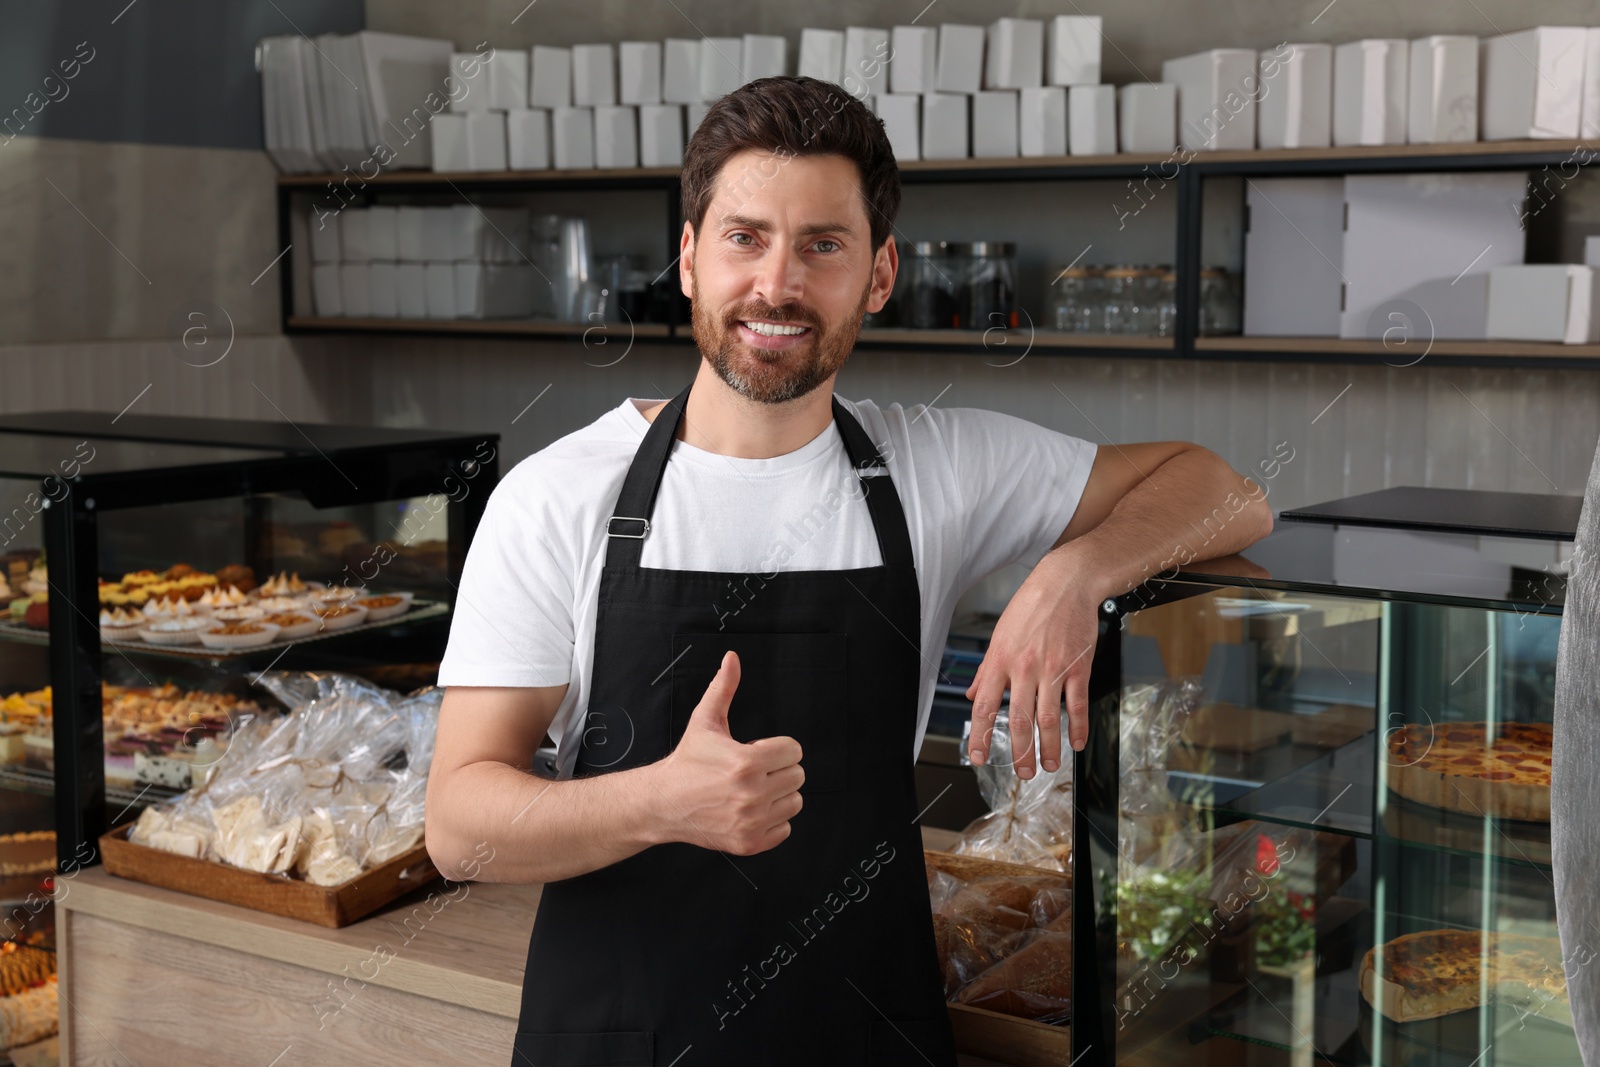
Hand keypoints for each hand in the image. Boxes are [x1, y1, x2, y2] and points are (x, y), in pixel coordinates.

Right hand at [654, 651, 804, 854]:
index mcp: (747, 762)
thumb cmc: (687, 762)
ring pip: (795, 802)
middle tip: (751, 771)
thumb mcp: (705, 721)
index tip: (756, 752)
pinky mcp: (750, 843)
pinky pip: (785, 828)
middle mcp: (752, 794)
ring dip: (778, 795)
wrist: (663, 803)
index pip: (794, 751)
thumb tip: (732, 659)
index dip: (776, 748)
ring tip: (751, 790)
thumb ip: (723, 688)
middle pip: (797, 776)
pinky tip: (749, 810)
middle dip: (777, 770)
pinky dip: (772, 820)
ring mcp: (752, 821)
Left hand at [965, 553, 1101, 777]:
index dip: (980, 735)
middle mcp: (1025, 668)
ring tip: (1048, 765)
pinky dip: (1077, 727)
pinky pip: (1078, 704)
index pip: (984, 706)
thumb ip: (987, 670)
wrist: (1066, 583)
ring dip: (1049, 747)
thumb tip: (972, 694)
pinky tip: (1076, 743)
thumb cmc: (1031, 607)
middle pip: (1018, 719)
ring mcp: (1053, 669)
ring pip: (1049, 718)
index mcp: (1001, 660)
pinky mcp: (1078, 667)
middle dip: (1019, 752)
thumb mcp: (999, 635)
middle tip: (1023, 772)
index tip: (978, 757)